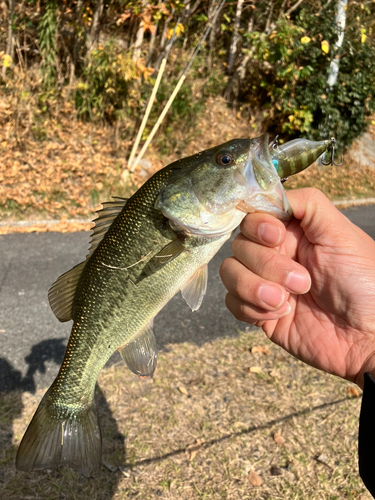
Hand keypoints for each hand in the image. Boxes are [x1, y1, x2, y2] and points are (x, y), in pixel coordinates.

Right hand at [220, 188, 374, 388]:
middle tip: (303, 281)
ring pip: (229, 271)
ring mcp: (263, 282)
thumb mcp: (342, 234)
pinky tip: (282, 314)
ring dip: (254, 287)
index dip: (257, 225)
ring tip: (286, 301)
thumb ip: (308, 204)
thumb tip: (273, 192)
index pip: (253, 215)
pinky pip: (232, 301)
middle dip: (267, 263)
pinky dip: (252, 308)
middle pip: (239, 244)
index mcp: (293, 232)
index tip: (275, 236)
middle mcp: (275, 253)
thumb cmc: (364, 284)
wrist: (366, 338)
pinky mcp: (257, 311)